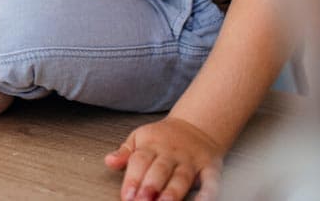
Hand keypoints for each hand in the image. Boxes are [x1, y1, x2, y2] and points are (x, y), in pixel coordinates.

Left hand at [104, 116, 222, 200]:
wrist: (195, 126)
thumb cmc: (162, 138)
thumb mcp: (139, 138)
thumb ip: (125, 152)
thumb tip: (109, 161)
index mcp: (151, 145)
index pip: (139, 162)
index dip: (132, 180)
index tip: (127, 196)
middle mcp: (171, 153)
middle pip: (159, 170)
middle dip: (150, 187)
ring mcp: (191, 161)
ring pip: (181, 177)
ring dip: (172, 193)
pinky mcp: (210, 167)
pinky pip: (210, 181)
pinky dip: (208, 193)